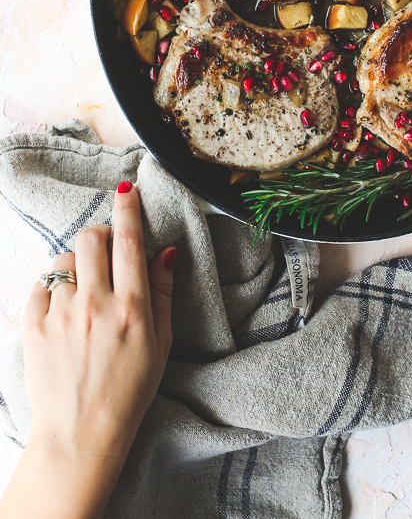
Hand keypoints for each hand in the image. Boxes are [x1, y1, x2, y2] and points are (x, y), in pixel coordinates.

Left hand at [0, 182, 175, 518]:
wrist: (80, 435)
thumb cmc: (128, 392)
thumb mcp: (160, 343)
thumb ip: (162, 293)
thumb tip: (165, 251)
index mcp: (132, 308)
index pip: (130, 242)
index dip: (128, 208)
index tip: (126, 187)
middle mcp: (96, 305)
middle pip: (92, 239)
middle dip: (100, 234)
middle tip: (105, 250)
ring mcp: (62, 315)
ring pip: (65, 260)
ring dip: (76, 265)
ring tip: (83, 292)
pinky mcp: (35, 327)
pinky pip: (41, 285)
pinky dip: (52, 289)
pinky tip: (63, 310)